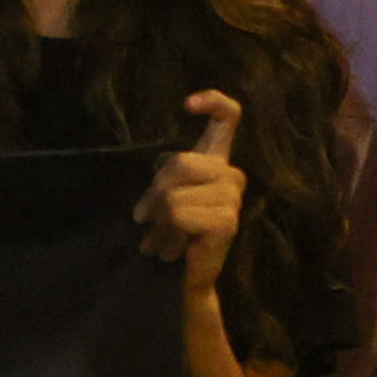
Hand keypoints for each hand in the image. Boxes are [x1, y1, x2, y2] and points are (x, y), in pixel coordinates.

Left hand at [146, 94, 243, 301]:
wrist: (185, 275)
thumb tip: (148, 205)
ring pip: (175, 194)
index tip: (186, 105)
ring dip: (160, 219)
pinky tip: (174, 247)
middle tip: (144, 217)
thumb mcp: (165, 195)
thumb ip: (164, 181)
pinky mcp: (228, 221)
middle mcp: (230, 174)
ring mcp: (233, 197)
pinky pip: (181, 214)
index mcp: (217, 160)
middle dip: (154, 191)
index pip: (228, 118)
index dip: (212, 102)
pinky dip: (169, 231)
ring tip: (162, 238)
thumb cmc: (174, 231)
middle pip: (180, 161)